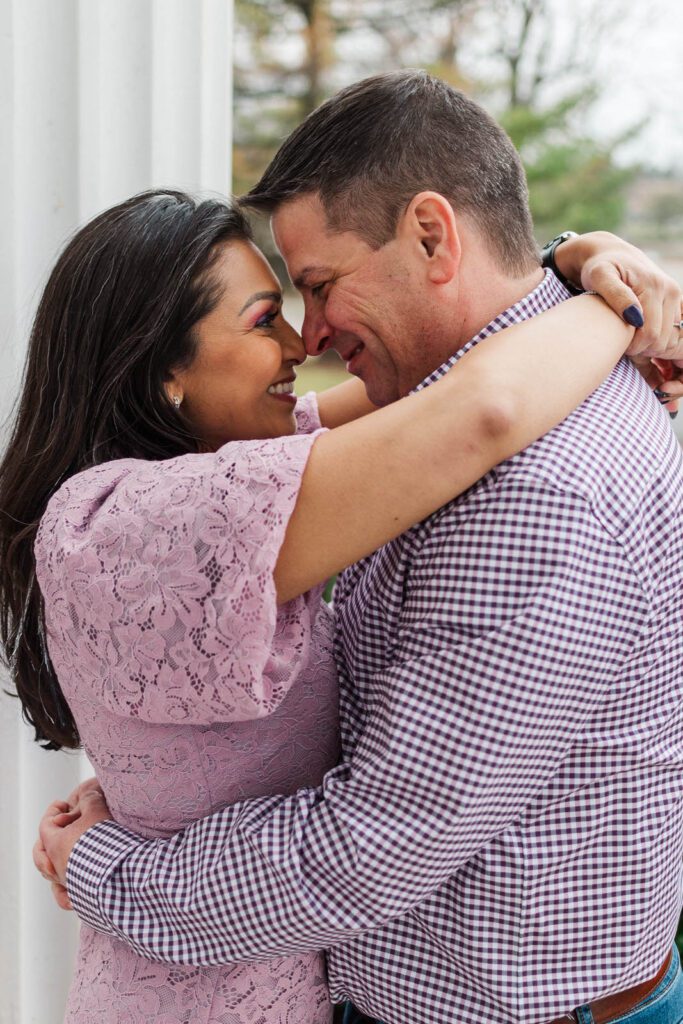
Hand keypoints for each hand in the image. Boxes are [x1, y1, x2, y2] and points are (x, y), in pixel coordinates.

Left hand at [33, 777, 112, 906]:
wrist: (120, 870)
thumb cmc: (105, 839)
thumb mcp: (97, 809)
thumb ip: (89, 800)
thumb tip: (87, 797)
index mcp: (55, 845)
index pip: (45, 825)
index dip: (53, 811)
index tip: (63, 804)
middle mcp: (56, 866)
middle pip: (40, 852)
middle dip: (47, 838)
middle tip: (60, 828)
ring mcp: (66, 882)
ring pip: (49, 873)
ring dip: (54, 860)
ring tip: (64, 852)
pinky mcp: (78, 896)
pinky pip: (63, 896)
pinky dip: (62, 890)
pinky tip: (68, 884)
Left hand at [555, 232, 682, 411]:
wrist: (610, 255)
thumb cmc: (599, 268)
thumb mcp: (599, 277)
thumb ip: (615, 295)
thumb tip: (634, 317)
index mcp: (656, 287)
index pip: (652, 336)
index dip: (635, 349)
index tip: (619, 348)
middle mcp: (672, 292)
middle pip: (665, 341)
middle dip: (646, 353)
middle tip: (626, 350)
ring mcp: (676, 299)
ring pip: (674, 342)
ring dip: (656, 352)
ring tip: (634, 348)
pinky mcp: (676, 305)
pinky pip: (678, 336)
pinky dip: (667, 351)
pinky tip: (653, 358)